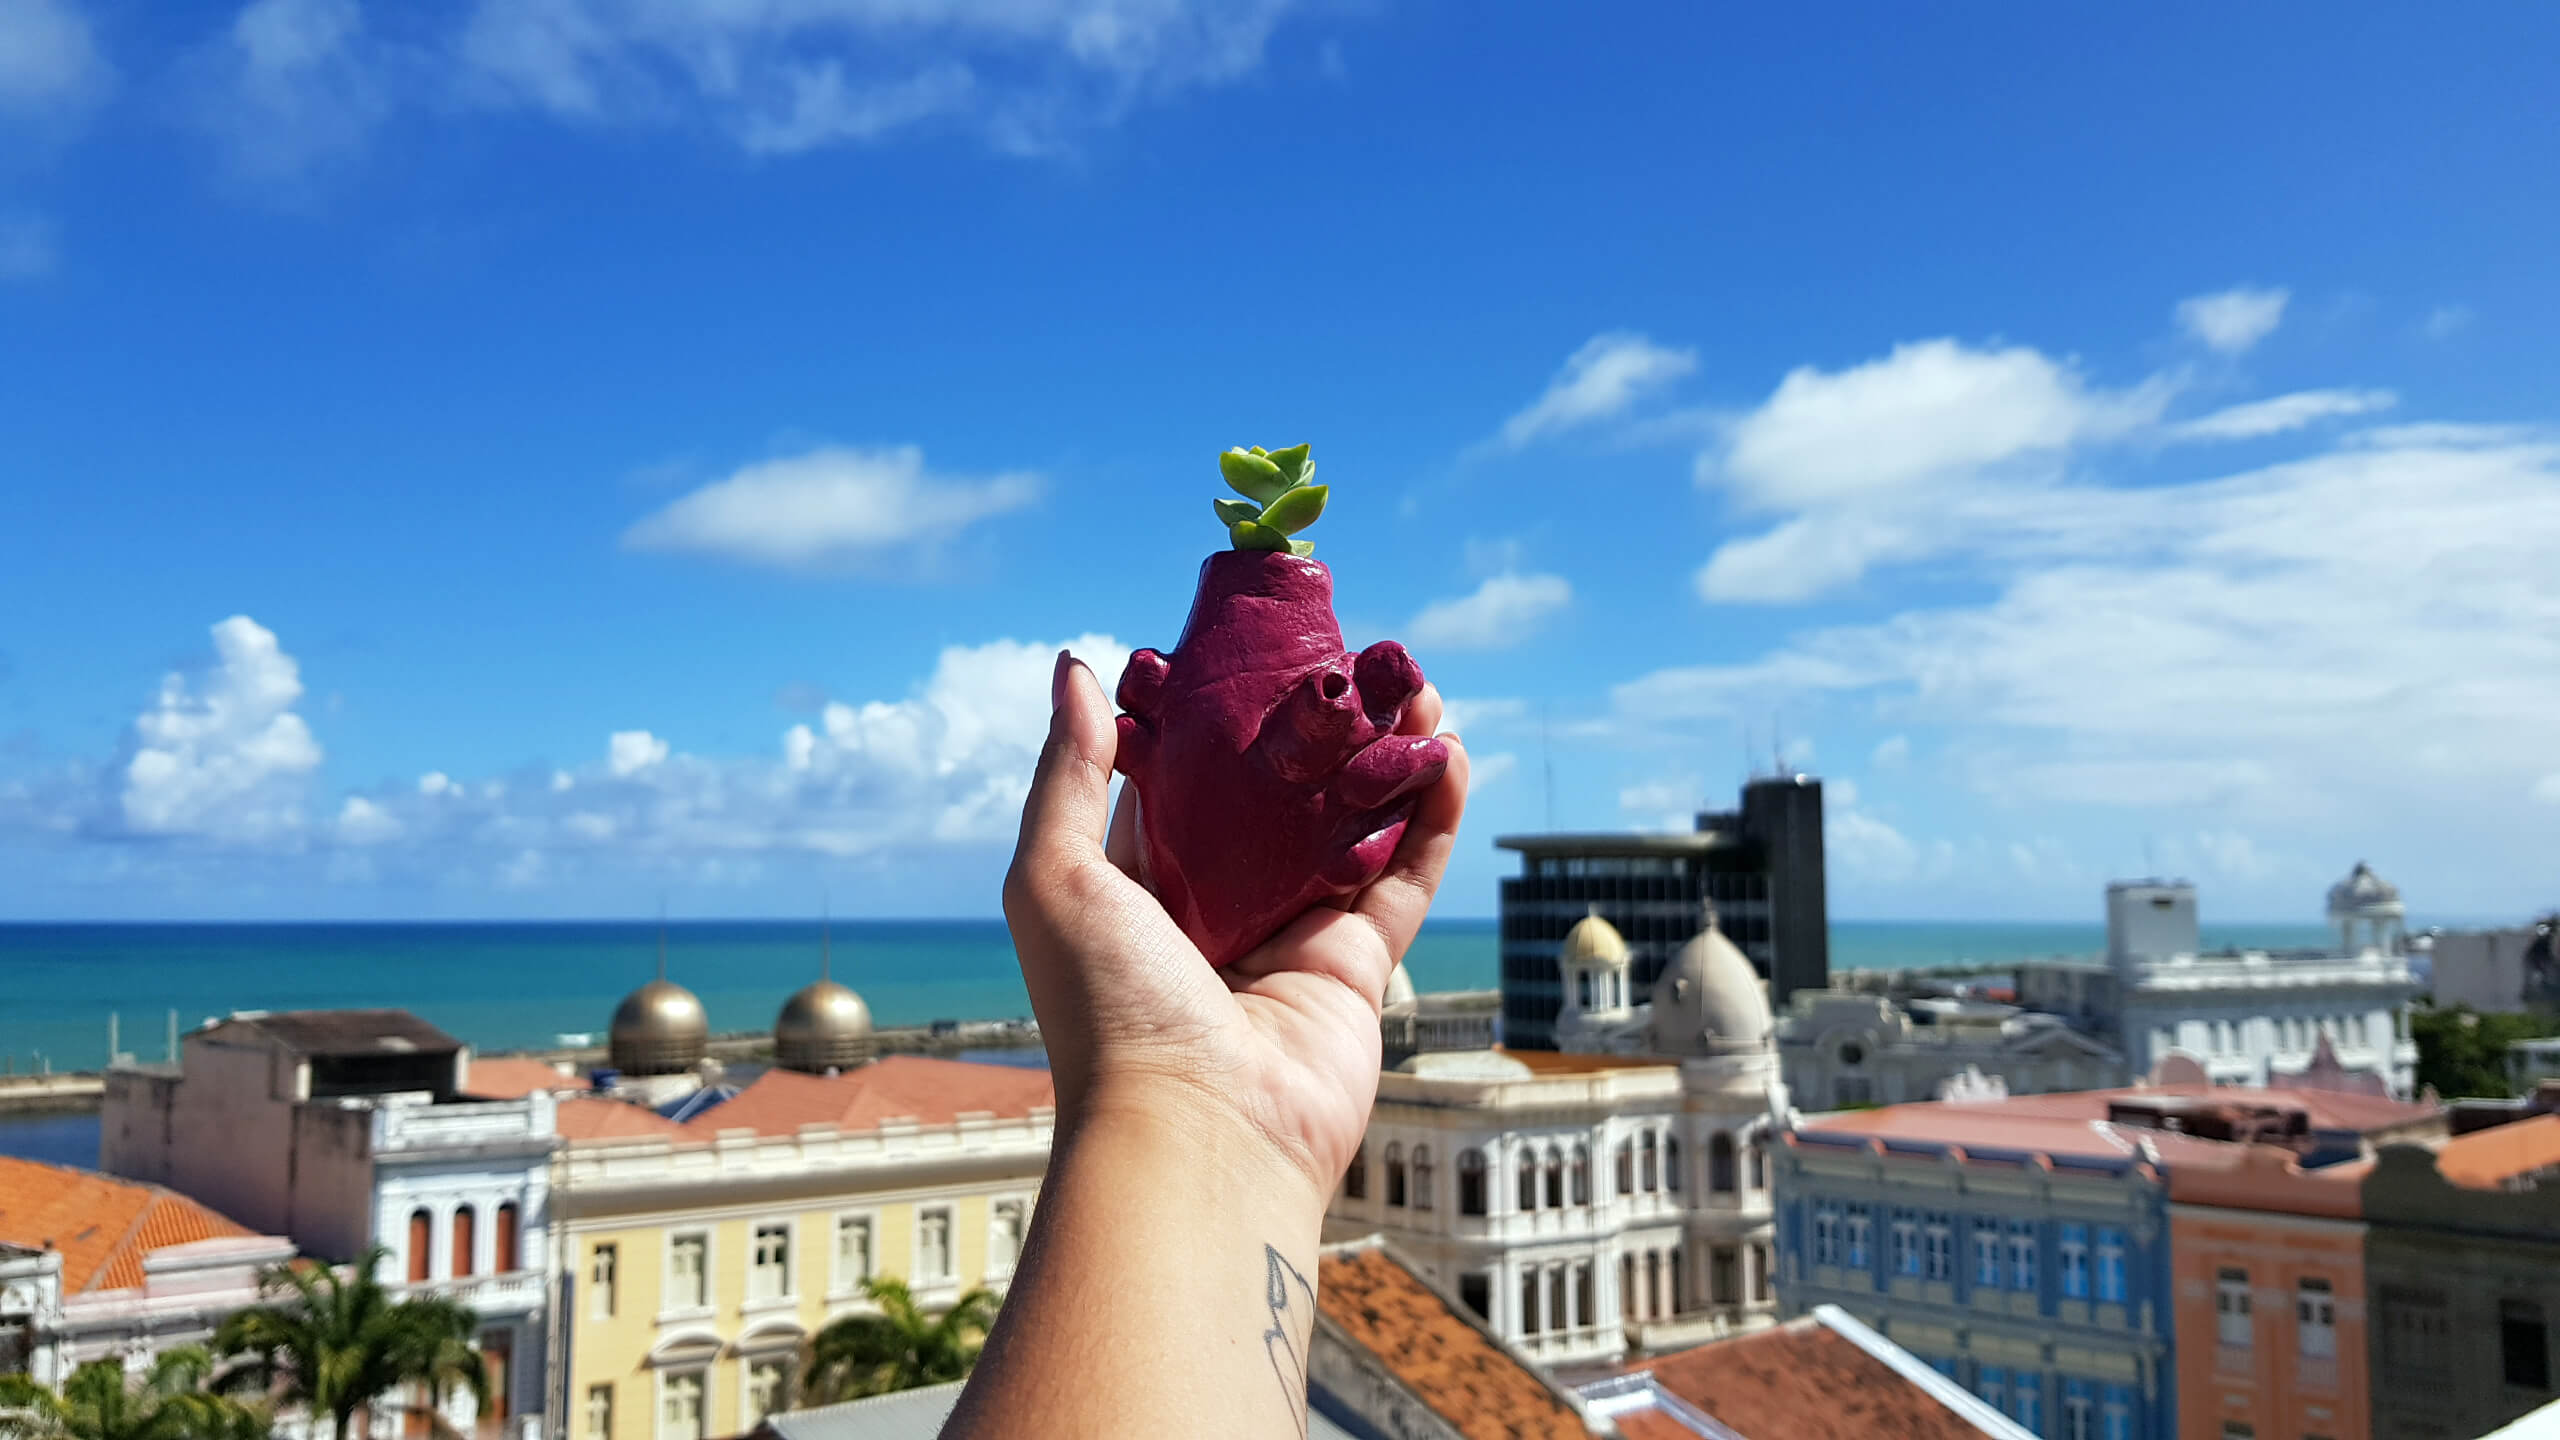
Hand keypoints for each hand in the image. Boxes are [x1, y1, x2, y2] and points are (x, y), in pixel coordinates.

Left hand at [1003, 649, 1468, 1195]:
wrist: (1198, 1135)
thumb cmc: (1109, 1011)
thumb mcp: (1055, 877)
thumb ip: (1068, 771)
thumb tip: (1075, 667)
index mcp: (1143, 883)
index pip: (1186, 779)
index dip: (1219, 714)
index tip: (1251, 648)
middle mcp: (1221, 905)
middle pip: (1280, 794)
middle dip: (1316, 727)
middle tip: (1350, 657)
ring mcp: (1296, 934)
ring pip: (1353, 823)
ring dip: (1385, 753)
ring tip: (1410, 685)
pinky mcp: (1362, 967)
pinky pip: (1405, 876)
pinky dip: (1433, 815)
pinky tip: (1449, 751)